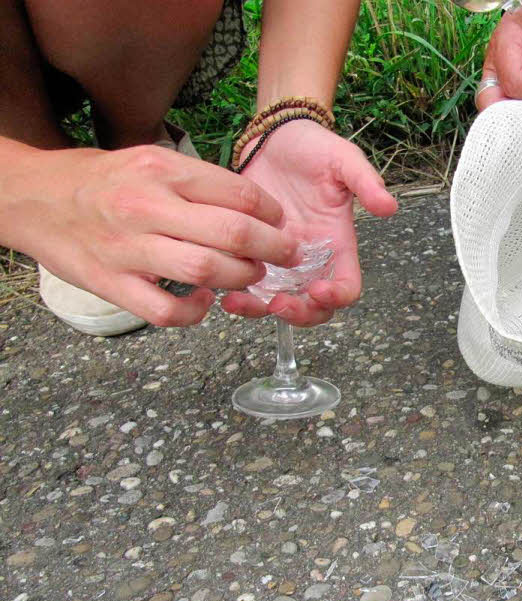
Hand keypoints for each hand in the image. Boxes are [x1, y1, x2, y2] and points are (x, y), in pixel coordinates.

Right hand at [11, 145, 296, 325]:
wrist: (31, 197)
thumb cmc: (102, 181)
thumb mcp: (149, 162)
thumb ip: (197, 183)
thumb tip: (255, 206)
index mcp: (161, 170)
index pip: (239, 193)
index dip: (272, 213)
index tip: (281, 223)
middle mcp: (146, 207)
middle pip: (234, 234)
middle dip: (274, 249)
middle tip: (285, 255)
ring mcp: (127, 248)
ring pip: (206, 271)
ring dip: (241, 278)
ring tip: (250, 276)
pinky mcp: (111, 283)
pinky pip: (165, 311)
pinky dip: (193, 313)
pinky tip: (203, 303)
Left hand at [221, 120, 397, 325]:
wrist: (273, 136)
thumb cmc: (312, 148)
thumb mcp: (343, 158)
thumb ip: (366, 181)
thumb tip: (389, 207)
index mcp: (338, 245)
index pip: (347, 286)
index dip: (337, 297)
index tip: (318, 289)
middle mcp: (311, 261)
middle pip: (315, 308)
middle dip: (298, 314)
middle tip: (278, 303)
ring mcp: (280, 261)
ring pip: (277, 304)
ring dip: (261, 311)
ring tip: (238, 302)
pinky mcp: (251, 254)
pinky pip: (247, 287)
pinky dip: (237, 295)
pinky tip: (222, 290)